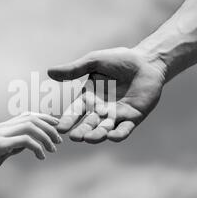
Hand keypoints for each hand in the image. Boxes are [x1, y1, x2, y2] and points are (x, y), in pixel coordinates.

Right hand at [0, 112, 61, 183]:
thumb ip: (12, 147)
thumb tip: (26, 145)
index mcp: (1, 128)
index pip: (27, 116)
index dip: (44, 118)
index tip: (57, 126)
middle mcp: (1, 127)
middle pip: (32, 118)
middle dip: (49, 127)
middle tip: (59, 141)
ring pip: (30, 126)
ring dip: (45, 137)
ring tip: (53, 149)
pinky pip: (24, 141)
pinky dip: (37, 147)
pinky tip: (41, 156)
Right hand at [48, 47, 166, 142]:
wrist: (146, 61)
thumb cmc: (119, 59)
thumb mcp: (93, 62)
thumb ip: (74, 69)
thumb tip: (49, 72)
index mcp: (89, 97)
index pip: (75, 111)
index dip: (68, 120)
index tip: (60, 128)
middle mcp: (101, 109)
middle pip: (88, 123)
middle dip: (82, 130)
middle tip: (74, 137)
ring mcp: (117, 115)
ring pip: (104, 129)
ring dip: (97, 135)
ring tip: (89, 138)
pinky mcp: (133, 118)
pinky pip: (124, 129)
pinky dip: (118, 134)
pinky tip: (112, 136)